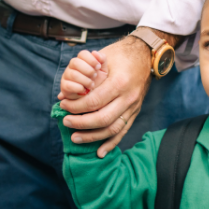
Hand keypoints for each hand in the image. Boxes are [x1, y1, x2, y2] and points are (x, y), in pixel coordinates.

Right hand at [58, 50, 107, 100]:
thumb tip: (95, 52)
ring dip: (85, 80)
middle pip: (75, 62)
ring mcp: (67, 76)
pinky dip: (79, 88)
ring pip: (73, 74)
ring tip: (91, 85)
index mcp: (81, 60)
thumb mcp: (103, 70)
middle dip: (88, 70)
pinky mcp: (64, 86)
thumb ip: (102, 60)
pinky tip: (85, 90)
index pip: (82, 53)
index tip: (98, 67)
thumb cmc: (98, 81)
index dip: (91, 59)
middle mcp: (72, 66)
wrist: (93, 95)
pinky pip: (69, 85)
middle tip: (94, 76)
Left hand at [59, 35, 151, 157]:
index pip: (94, 101)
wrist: (146, 56)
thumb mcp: (102, 59)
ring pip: (113, 128)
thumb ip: (83, 77)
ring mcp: (133, 106)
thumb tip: (63, 96)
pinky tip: (100, 152)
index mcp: (120, 82)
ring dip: (93, 137)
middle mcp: (128, 97)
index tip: (64, 106)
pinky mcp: (135, 112)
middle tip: (66, 121)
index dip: (76, 107)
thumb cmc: (121, 55)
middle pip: (103, 118)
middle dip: (81, 123)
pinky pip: (124, 131)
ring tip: (76, 138)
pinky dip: (112, 143)